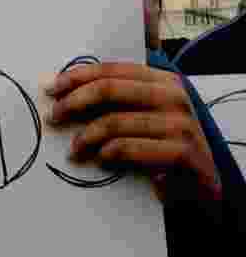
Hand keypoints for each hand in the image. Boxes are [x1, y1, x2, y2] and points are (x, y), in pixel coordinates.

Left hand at [47, 61, 221, 205]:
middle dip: (73, 102)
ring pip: (114, 121)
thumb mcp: (144, 116)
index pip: (111, 70)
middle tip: (54, 116)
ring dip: (85, 137)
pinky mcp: (183, 153)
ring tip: (74, 149)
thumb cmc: (165, 146)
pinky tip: (100, 159)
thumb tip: (65, 91)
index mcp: (163, 81)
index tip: (52, 88)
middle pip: (108, 90)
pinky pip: (130, 148)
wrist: (204, 186)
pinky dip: (109, 153)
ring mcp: (182, 124)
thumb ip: (117, 100)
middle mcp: (174, 96)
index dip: (77, 77)